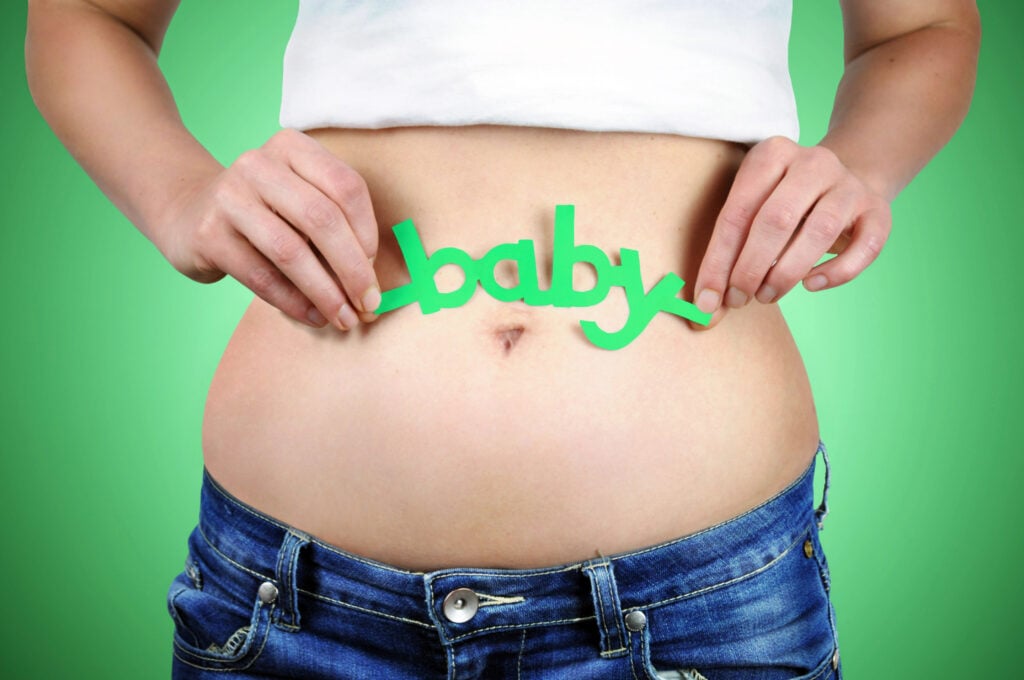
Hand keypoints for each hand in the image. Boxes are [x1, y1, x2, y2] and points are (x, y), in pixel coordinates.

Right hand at [156, 128, 380, 330]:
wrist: (188, 213)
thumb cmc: (263, 212)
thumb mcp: (298, 199)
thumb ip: (334, 227)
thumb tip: (370, 283)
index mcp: (292, 146)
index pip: (346, 187)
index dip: (367, 232)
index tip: (374, 267)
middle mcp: (259, 164)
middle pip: (322, 219)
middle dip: (353, 268)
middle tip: (369, 302)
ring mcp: (230, 197)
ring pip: (291, 251)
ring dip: (325, 293)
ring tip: (344, 317)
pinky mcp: (209, 234)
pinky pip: (261, 276)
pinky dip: (293, 302)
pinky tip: (312, 316)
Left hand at [689, 136, 891, 328]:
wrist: (848, 179)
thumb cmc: (784, 203)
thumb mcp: (753, 210)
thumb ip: (728, 253)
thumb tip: (706, 308)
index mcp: (772, 154)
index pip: (737, 212)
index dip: (718, 261)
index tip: (706, 300)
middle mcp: (814, 162)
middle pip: (776, 219)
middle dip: (750, 268)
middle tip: (737, 299)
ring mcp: (849, 185)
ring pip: (819, 231)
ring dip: (786, 273)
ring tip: (766, 296)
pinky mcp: (878, 210)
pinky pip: (864, 248)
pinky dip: (836, 273)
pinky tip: (811, 285)